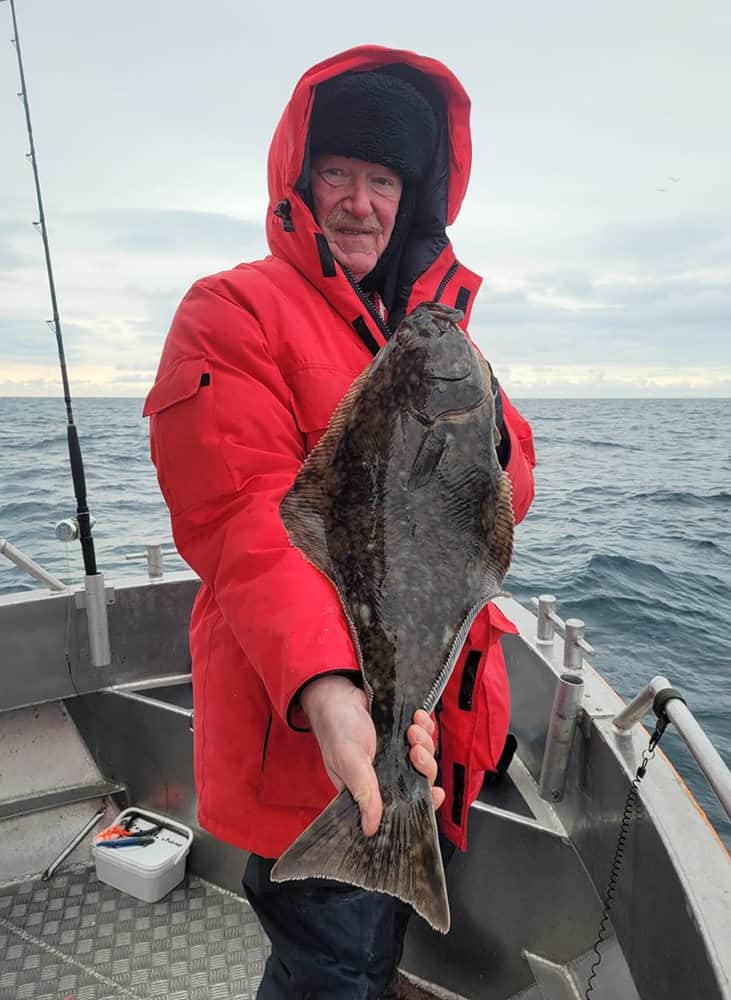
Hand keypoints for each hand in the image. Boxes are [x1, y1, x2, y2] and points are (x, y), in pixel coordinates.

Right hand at [300, 676, 444, 835]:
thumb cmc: (336, 727)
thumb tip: (371, 827)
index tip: (436, 793)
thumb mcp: (348, 761)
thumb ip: (363, 791)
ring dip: (425, 743)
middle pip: (420, 781)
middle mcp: (385, 776)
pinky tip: (417, 717)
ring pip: (425, 758)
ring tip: (412, 729)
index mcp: (370, 790)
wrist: (338, 693)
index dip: (422, 802)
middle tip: (414, 749)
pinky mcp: (402, 736)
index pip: (401, 806)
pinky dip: (425, 728)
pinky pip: (425, 737)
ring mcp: (396, 755)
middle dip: (424, 765)